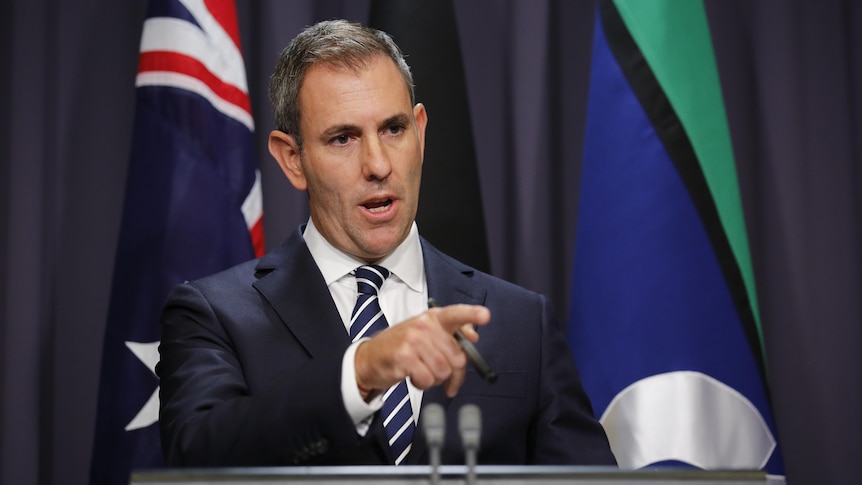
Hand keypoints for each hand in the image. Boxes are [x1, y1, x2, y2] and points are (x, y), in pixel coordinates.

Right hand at [354, 304, 489, 397]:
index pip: (456, 314)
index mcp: (433, 318)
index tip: (485, 316)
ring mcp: (412, 340)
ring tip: (422, 372)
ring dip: (435, 379)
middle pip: (457, 356)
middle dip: (453, 373)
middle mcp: (423, 325)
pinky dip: (423, 384)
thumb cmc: (402, 347)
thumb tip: (474, 336)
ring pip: (443, 370)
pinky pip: (427, 379)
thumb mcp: (426, 335)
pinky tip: (413, 377)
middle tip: (444, 377)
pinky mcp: (403, 357)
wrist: (370, 358)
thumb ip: (452, 334)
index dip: (472, 314)